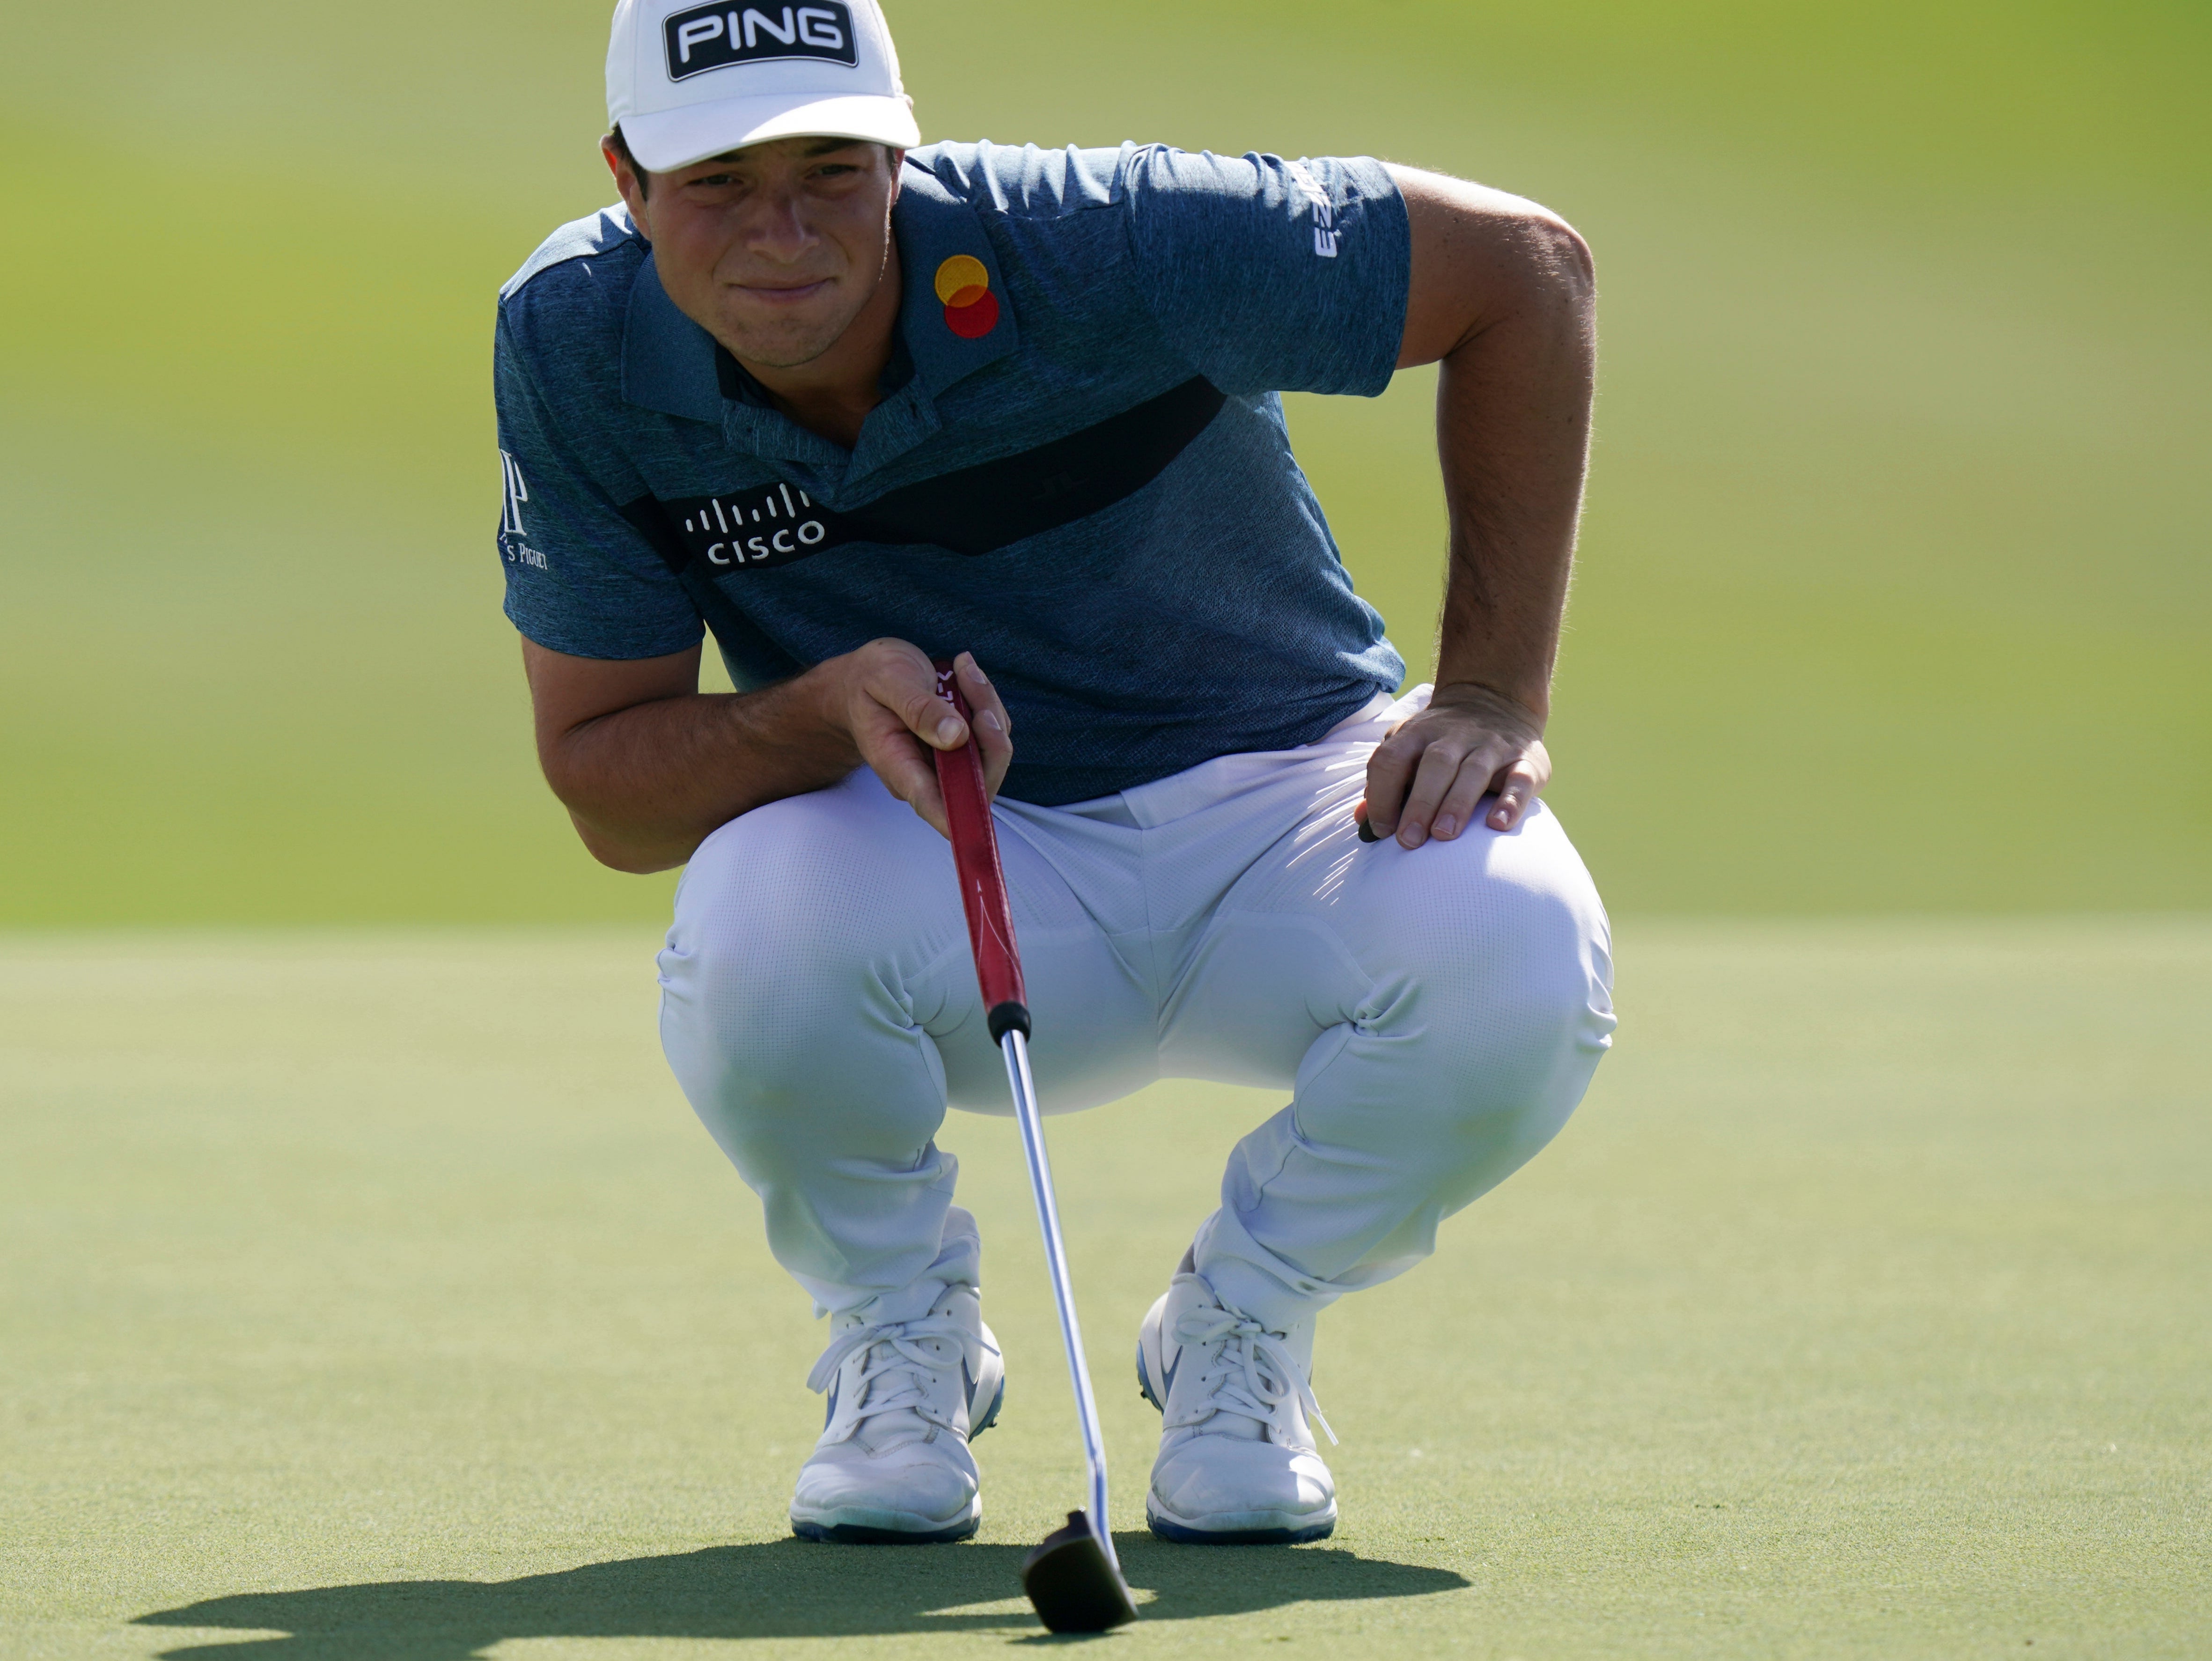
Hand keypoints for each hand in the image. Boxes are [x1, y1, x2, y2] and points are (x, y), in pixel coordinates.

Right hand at [817, 640, 1013, 836]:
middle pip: (978, 780)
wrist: (862, 678)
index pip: (934, 804)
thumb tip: (957, 736)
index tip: (981, 814)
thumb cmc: (868, 682)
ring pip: (992, 752)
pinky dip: (988, 703)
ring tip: (962, 667)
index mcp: (898, 766)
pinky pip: (992, 733)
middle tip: (971, 683)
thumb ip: (919, 709)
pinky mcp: (963, 748)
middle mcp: (927, 775)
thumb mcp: (886, 682)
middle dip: (989, 734)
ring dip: (988, 707)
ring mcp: (948, 764)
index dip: (963, 818)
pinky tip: (966, 675)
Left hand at [1359, 682, 1548, 847]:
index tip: (1382, 829)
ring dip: (1457, 804)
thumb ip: (1385, 784)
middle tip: (1409, 841)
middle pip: (1435, 764)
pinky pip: (1520, 780)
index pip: (1392, 758)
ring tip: (1444, 835)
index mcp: (1417, 734)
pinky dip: (1511, 802)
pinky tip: (1498, 825)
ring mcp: (1491, 746)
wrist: (1496, 701)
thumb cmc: (1440, 743)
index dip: (1382, 794)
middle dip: (1420, 803)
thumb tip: (1361, 822)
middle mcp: (1454, 736)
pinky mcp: (1526, 760)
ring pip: (1474, 771)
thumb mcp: (1408, 749)